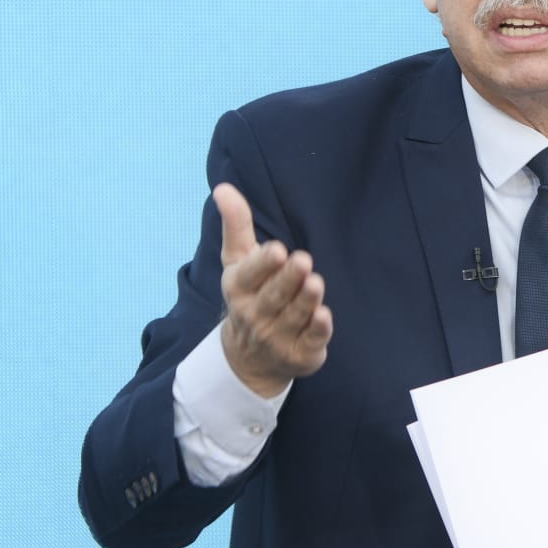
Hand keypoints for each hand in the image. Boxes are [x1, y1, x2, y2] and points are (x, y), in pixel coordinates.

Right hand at [214, 182, 332, 397]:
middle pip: (274, 296)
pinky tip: (324, 317)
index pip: (250, 275)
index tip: (277, 250)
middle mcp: (255, 315)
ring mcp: (277, 337)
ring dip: (305, 300)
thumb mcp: (238, 262)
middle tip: (302, 261)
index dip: (263, 264)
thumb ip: (237, 225)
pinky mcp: (300, 354)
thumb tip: (223, 187)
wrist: (250, 359)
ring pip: (294, 316)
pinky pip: (310, 341)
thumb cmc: (249, 296)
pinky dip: (317, 331)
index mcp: (239, 289)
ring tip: (315, 283)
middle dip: (287, 279)